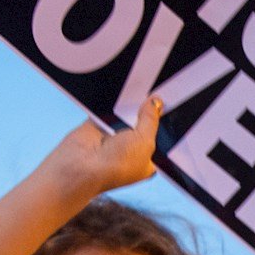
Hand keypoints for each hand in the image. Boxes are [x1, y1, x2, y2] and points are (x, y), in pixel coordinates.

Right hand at [47, 95, 161, 196]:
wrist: (81, 166)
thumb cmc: (116, 165)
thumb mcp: (145, 141)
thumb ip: (151, 120)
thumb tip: (156, 102)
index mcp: (146, 162)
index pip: (161, 142)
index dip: (167, 126)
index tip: (173, 107)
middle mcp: (130, 151)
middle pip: (144, 125)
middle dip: (149, 113)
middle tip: (160, 93)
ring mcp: (113, 138)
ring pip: (126, 116)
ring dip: (130, 106)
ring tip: (143, 88)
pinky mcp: (98, 126)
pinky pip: (109, 109)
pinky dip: (114, 101)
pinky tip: (123, 90)